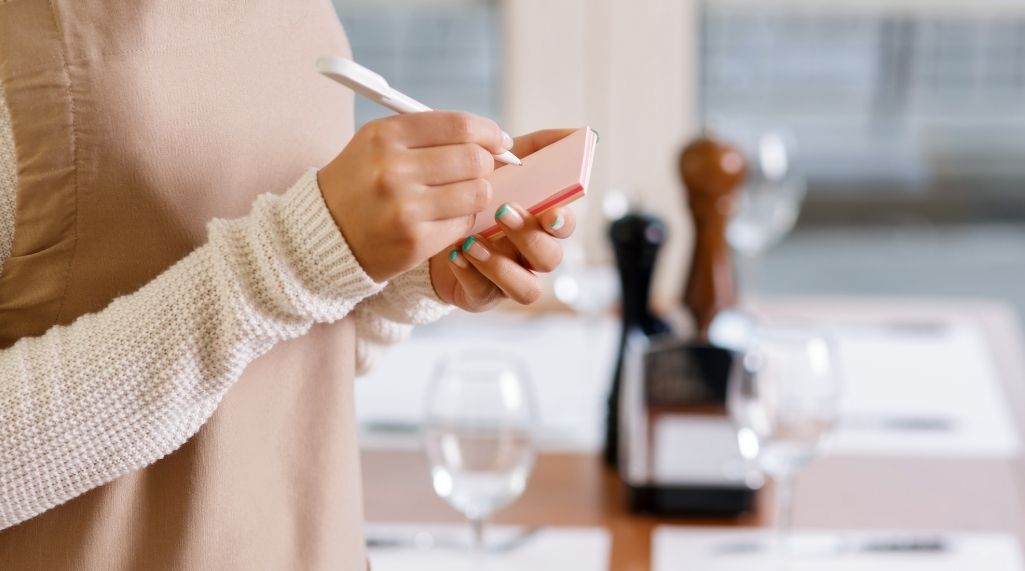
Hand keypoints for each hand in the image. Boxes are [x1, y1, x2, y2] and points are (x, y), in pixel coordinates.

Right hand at [318, 112, 511, 281]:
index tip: (497, 141)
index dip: (489, 132)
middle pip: (474, 159)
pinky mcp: (414, 241)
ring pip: (477, 193)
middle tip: (476, 171)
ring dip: (476, 193)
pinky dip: (461, 219)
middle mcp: (392, 169)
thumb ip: (431, 134)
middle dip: (485, 164)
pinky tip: (442, 218)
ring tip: (458, 195)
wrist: (323, 235)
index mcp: (384, 136)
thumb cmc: (361, 184)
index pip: (460, 125)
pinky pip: (464, 223)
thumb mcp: (379, 144)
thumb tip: (493, 137)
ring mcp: (404, 208)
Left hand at [428, 129, 577, 311]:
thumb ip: (537, 149)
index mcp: (540, 223)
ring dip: (501, 264)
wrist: (433, 225)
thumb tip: (575, 132)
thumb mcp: (503, 166)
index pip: (564, 225)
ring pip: (527, 287)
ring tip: (472, 241)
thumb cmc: (478, 196)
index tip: (549, 210)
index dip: (562, 221)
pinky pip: (487, 294)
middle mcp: (531, 254)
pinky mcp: (484, 295)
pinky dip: (472, 274)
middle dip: (529, 237)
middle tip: (502, 212)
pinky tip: (456, 254)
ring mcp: (510, 278)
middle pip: (550, 257)